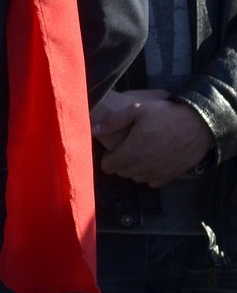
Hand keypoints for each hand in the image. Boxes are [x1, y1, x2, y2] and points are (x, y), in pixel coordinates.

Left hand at [94, 88, 214, 187]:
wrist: (199, 126)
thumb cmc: (166, 116)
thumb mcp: (137, 109)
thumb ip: (113, 120)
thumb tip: (94, 128)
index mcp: (132, 152)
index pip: (109, 167)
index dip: (107, 158)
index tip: (112, 150)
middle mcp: (143, 167)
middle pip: (122, 172)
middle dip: (120, 162)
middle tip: (126, 149)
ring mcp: (157, 173)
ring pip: (136, 178)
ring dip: (134, 169)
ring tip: (139, 154)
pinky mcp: (170, 176)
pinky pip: (153, 182)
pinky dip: (149, 175)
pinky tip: (152, 161)